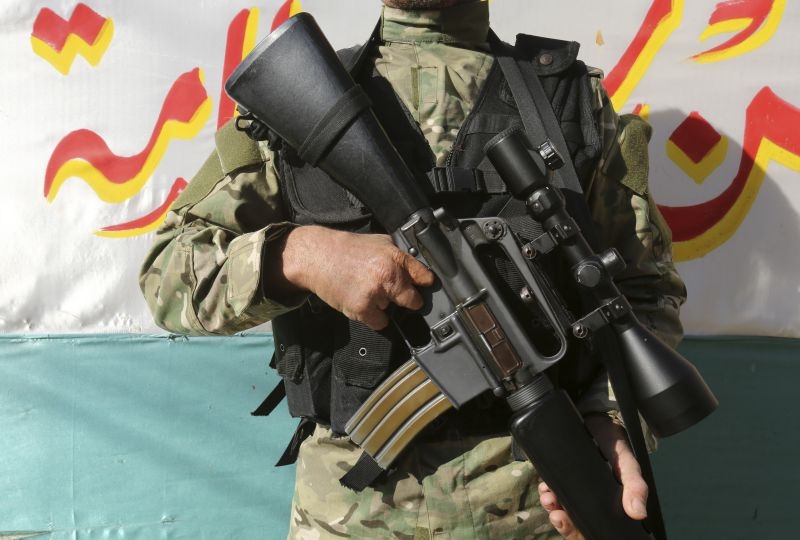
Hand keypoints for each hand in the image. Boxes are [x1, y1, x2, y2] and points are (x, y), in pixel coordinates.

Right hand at [280, 225, 434, 329]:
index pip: (423, 276)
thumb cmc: (345, 249)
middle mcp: (388, 275)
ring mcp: (375, 293)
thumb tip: (416, 269)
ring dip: (384, 305)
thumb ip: (398, 255)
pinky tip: (363, 303)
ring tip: (367, 290)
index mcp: (394, 256)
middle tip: (396, 294)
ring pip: (393, 310)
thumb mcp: (378, 241)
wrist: (316, 257)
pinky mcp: (362, 309)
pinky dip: (374, 318)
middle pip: (413, 300)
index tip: (425, 287)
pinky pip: (380, 323)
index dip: (425, 283)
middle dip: (408, 300)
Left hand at [538, 414, 648, 539]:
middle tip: (557, 515)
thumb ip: (635, 486)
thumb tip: (638, 513)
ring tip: (549, 499)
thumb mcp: (627, 464)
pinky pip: (550, 490)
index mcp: (606, 502)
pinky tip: (545, 488)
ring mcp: (573, 487)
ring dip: (552, 507)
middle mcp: (588, 497)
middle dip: (564, 522)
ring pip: (561, 507)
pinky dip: (546, 492)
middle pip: (574, 520)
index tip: (571, 526)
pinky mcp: (559, 475)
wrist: (595, 418)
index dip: (581, 530)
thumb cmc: (615, 444)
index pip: (593, 523)